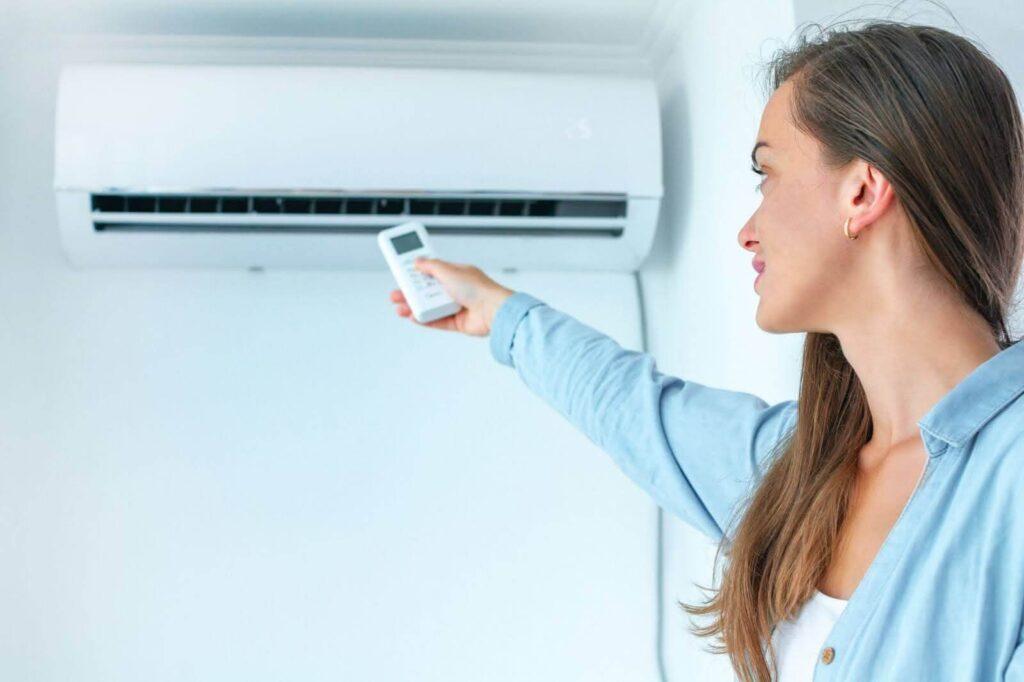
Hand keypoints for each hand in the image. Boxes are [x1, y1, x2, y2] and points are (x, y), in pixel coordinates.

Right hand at [388, 257, 515, 335]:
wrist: (493, 311)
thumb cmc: (479, 289)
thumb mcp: (449, 271)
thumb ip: (431, 266)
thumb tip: (419, 261)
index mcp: (457, 274)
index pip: (433, 271)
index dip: (418, 271)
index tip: (404, 271)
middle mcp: (457, 290)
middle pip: (428, 291)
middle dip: (411, 292)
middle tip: (396, 292)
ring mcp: (458, 306)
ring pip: (431, 307)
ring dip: (414, 307)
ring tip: (400, 307)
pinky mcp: (458, 322)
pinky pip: (437, 321)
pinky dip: (425, 319)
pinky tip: (413, 316)